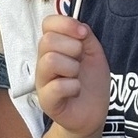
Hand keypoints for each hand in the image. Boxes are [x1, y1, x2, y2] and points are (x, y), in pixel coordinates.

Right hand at [36, 14, 109, 136]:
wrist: (93, 113)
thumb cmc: (91, 82)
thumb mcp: (94, 54)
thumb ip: (85, 37)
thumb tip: (79, 26)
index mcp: (55, 47)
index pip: (48, 23)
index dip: (66, 24)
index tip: (83, 34)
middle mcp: (44, 61)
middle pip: (47, 40)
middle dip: (72, 47)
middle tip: (80, 61)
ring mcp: (43, 81)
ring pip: (50, 60)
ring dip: (72, 67)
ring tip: (77, 77)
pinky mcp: (46, 100)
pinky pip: (56, 86)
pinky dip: (73, 86)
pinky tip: (76, 90)